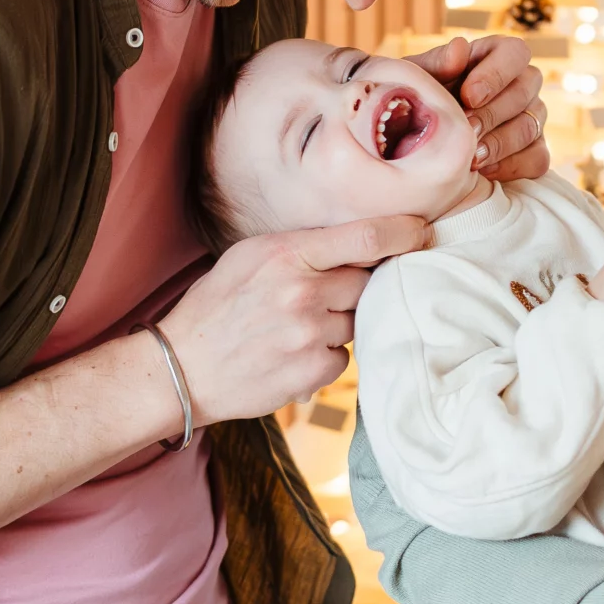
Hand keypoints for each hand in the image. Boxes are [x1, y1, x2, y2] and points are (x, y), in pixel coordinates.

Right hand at [158, 215, 429, 424]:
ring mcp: (309, 334)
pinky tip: (292, 354)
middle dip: (356, 288)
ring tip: (295, 328)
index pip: (366, 238)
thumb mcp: (249, 257)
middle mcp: (302, 291)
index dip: (404, 233)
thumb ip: (302, 247)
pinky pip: (344, 357)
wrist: (181, 367)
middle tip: (324, 295)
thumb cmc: (216, 306)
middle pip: (368, 283)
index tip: (422, 232)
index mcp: (287, 253)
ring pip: (357, 322)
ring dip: (337, 324)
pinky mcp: (312, 371)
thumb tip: (359, 242)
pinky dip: (326, 356)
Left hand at [412, 34, 548, 182]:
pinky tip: (482, 171)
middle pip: (525, 92)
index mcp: (496, 55)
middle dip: (492, 115)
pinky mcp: (534, 150)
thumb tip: (459, 48)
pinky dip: (510, 167)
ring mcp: (532, 117)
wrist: (417, 141)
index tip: (469, 96)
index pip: (515, 52)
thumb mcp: (419, 78)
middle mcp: (522, 83)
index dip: (496, 74)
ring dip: (498, 144)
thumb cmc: (422, 99)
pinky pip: (537, 159)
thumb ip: (438, 62)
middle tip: (465, 131)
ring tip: (469, 157)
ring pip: (530, 127)